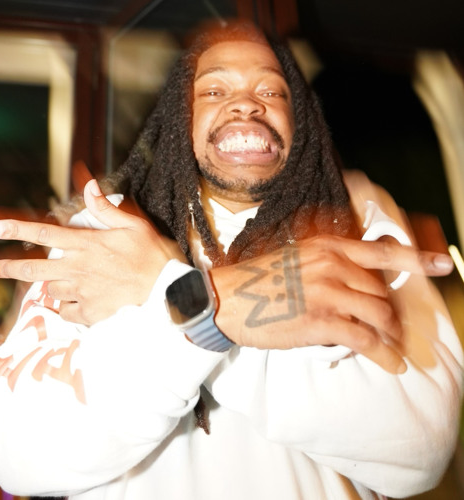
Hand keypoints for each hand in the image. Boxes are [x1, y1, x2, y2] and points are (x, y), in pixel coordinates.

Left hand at [0, 180, 185, 324]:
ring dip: (53, 285)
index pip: (44, 233)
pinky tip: (75, 304)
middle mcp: (78, 268)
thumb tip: (89, 186)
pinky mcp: (91, 312)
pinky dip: (67, 307)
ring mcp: (82, 292)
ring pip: (52, 290)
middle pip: (34, 269)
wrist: (167, 290)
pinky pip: (68, 312)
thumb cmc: (153, 255)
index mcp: (87, 244)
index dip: (16, 229)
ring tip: (63, 282)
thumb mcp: (134, 225)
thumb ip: (106, 209)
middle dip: (10, 268)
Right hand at [211, 235, 452, 373]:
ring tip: (392, 347)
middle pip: (383, 291)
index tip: (444, 263)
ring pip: (381, 315)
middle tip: (390, 328)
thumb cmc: (257, 281)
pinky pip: (366, 339)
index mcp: (328, 247)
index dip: (418, 257)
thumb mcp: (295, 259)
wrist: (226, 298)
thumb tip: (354, 280)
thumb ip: (327, 263)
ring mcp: (328, 292)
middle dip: (391, 313)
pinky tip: (391, 363)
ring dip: (391, 335)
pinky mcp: (321, 321)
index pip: (382, 251)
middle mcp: (333, 265)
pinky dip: (384, 354)